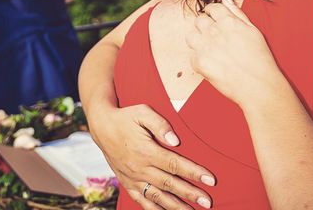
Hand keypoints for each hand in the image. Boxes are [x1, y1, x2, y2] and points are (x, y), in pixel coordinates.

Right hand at [89, 104, 214, 208]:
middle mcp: (139, 167)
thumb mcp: (142, 112)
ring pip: (157, 195)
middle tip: (207, 202)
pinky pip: (141, 200)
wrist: (102, 126)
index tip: (210, 179)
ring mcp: (132, 177)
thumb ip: (160, 124)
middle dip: (190, 193)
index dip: (193, 172)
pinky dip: (154, 209)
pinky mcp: (126, 182)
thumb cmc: (126, 117)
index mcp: (145, 150)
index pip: (174, 164)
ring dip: (175, 205)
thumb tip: (176, 141)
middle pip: (169, 183)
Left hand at [187, 0, 277, 106]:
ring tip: (210, 50)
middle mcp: (215, 31)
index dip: (212, 13)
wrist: (258, 86)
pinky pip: (192, 55)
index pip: (212, 8)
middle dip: (205, 26)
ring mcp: (205, 47)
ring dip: (198, 40)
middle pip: (199, 20)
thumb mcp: (253, 31)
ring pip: (191, 36)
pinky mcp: (199, 62)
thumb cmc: (260, 59)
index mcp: (229, 21)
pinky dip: (199, 59)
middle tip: (214, 38)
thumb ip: (237, 13)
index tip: (213, 18)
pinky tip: (212, 64)